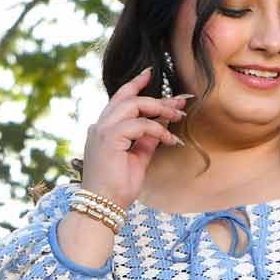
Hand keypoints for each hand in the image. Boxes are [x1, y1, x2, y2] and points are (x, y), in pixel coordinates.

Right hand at [80, 66, 189, 207]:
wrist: (103, 205)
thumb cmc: (117, 187)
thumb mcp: (137, 159)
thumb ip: (146, 141)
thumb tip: (161, 128)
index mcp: (104, 129)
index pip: (120, 99)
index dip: (135, 85)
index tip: (150, 74)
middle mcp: (100, 125)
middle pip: (128, 97)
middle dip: (156, 97)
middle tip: (179, 102)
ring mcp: (102, 130)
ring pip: (134, 105)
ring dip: (159, 109)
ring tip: (178, 116)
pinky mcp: (109, 137)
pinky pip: (140, 124)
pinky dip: (157, 129)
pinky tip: (169, 139)